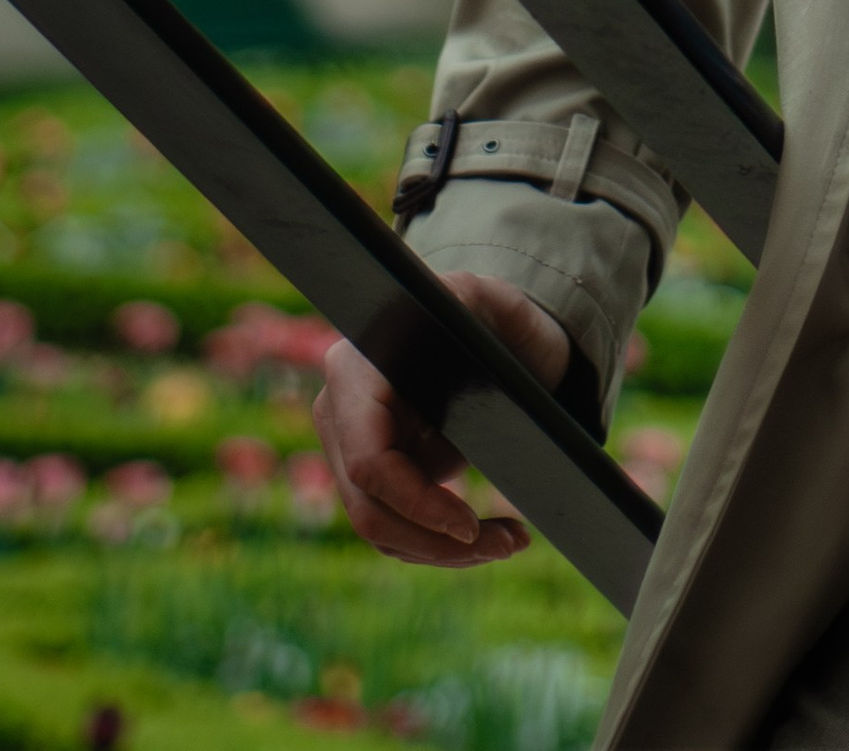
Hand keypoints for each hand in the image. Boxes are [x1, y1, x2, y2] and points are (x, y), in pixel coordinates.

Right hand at [315, 269, 570, 567]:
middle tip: (508, 544)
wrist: (490, 337)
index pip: (370, 463)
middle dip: (437, 543)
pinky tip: (489, 537)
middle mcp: (338, 413)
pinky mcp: (370, 476)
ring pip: (380, 530)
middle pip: (370, 512)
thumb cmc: (488, 314)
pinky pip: (392, 528)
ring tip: (510, 541)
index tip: (469, 525)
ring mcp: (348, 449)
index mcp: (355, 370)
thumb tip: (457, 306)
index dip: (417, 504)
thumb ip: (471, 296)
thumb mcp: (486, 299)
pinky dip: (437, 544)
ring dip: (442, 552)